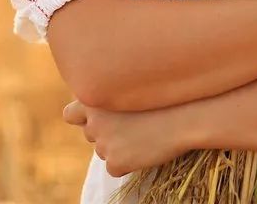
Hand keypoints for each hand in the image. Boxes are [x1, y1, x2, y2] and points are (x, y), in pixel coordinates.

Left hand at [62, 99, 188, 177]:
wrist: (186, 116)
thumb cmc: (164, 96)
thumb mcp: (132, 89)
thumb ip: (111, 97)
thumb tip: (100, 109)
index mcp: (95, 100)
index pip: (70, 114)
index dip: (84, 116)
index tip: (100, 116)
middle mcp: (94, 121)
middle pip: (90, 134)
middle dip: (105, 132)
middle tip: (130, 126)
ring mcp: (104, 143)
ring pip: (103, 151)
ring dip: (118, 146)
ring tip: (144, 134)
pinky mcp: (115, 162)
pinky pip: (115, 167)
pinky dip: (127, 163)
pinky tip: (145, 150)